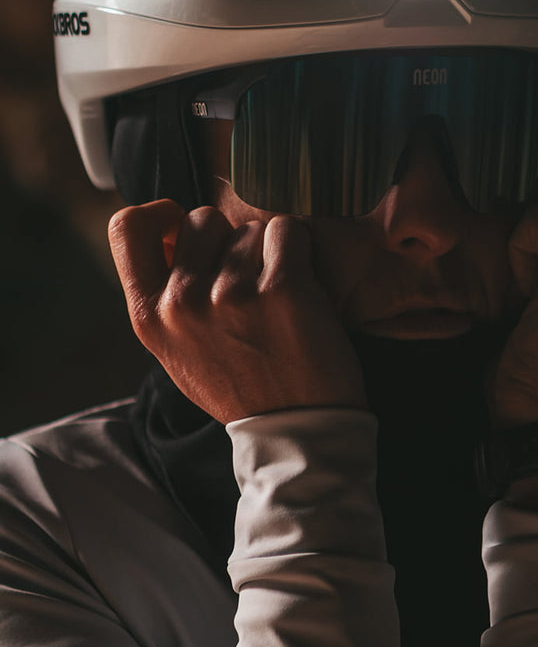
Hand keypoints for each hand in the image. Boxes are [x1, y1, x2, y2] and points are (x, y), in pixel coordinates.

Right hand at [108, 201, 366, 423]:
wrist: (295, 431)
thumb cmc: (240, 389)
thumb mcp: (178, 354)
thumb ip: (166, 299)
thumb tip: (169, 236)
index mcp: (149, 317)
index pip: (126, 228)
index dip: (158, 215)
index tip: (181, 226)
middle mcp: (183, 302)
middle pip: (201, 219)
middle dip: (227, 239)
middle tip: (249, 279)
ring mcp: (232, 294)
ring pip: (249, 229)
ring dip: (267, 252)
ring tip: (277, 299)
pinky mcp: (282, 289)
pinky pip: (289, 232)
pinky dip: (300, 250)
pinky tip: (303, 288)